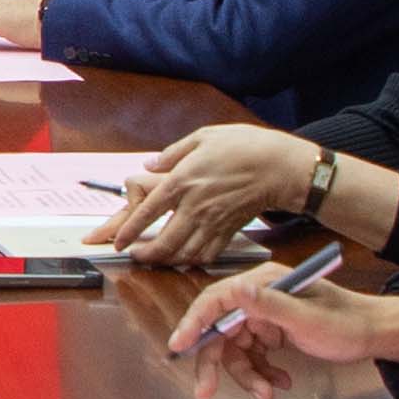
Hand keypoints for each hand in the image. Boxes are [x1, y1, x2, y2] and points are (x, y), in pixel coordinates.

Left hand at [106, 122, 326, 262]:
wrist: (280, 166)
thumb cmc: (244, 146)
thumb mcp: (203, 137)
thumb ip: (173, 152)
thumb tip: (150, 162)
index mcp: (182, 181)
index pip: (147, 211)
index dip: (129, 230)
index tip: (118, 242)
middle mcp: (195, 206)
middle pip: (165, 242)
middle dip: (146, 255)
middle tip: (136, 257)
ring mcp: (213, 221)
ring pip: (185, 253)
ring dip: (168, 261)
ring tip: (157, 260)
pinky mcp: (229, 230)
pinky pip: (208, 254)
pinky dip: (195, 260)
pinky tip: (187, 258)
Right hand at [168, 270, 398, 387]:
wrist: (373, 334)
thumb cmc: (346, 322)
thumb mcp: (307, 318)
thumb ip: (269, 304)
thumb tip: (236, 290)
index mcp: (264, 284)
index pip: (217, 300)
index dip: (194, 322)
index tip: (179, 346)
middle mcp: (259, 297)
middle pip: (221, 330)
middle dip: (216, 363)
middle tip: (206, 390)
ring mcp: (266, 316)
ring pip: (237, 350)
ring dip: (249, 375)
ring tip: (269, 392)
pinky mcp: (272, 332)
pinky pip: (254, 358)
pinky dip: (264, 374)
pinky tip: (282, 382)